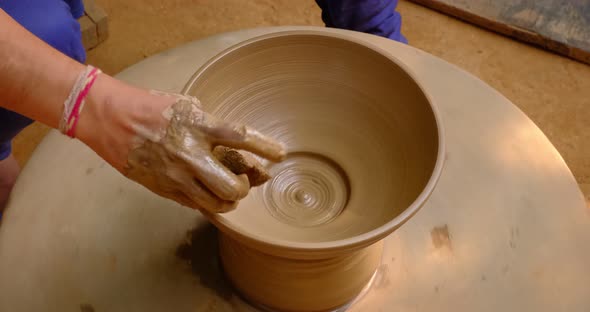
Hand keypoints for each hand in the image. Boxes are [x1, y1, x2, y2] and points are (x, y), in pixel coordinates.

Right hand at [79, 76, 284, 212]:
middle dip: (246, 187)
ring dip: (230, 199)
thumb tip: (239, 148)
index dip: (265, 147)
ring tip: (228, 189)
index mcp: (197, 126)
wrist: (110, 119)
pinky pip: (197, 205)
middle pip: (233, 187)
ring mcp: (176, 177)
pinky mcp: (165, 190)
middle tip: (245, 179)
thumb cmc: (151, 108)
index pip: (241, 137)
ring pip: (217, 204)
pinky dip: (210, 202)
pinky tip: (209, 192)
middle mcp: (189, 154)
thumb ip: (212, 127)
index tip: (281, 154)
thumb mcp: (187, 106)